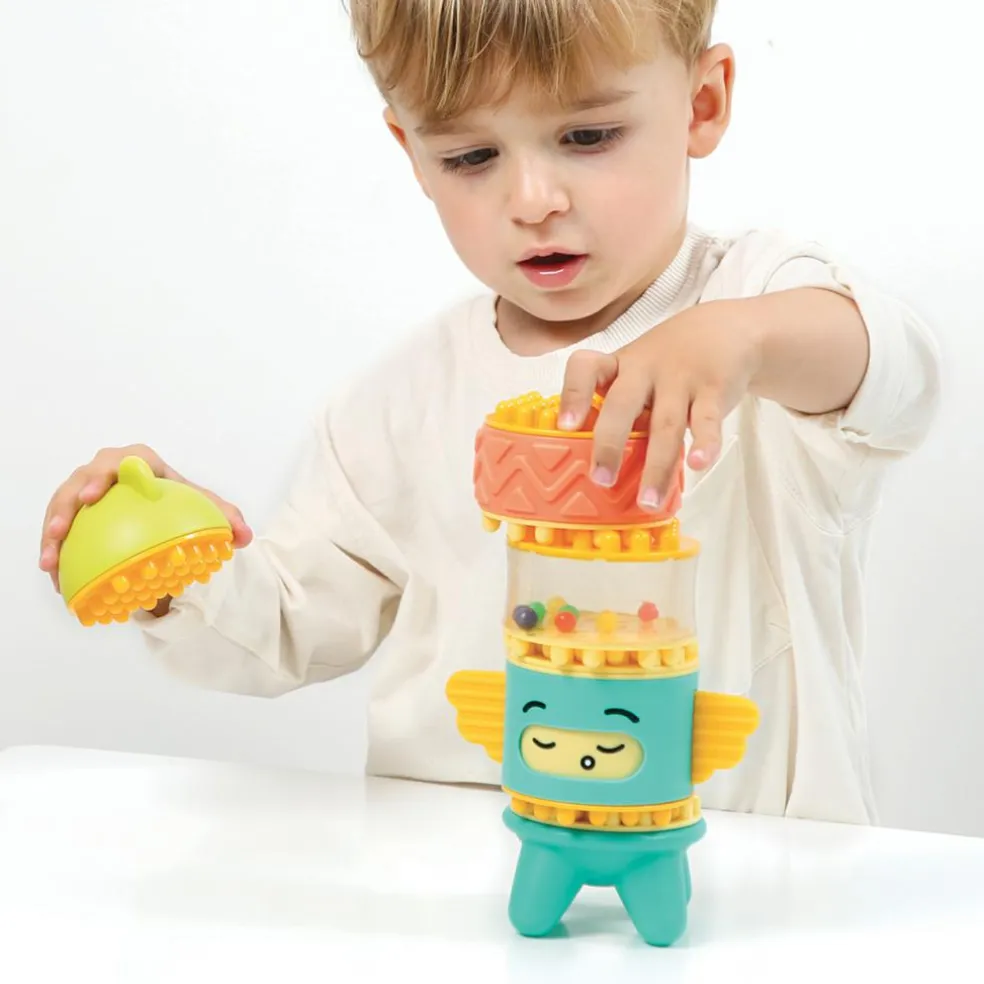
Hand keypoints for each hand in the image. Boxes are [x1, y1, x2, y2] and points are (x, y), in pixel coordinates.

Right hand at [39, 444, 252, 592]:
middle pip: (81, 482)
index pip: (119, 462)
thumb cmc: (178, 499)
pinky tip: (53, 576)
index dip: (103, 475)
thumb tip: (244, 536)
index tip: (94, 497)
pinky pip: (58, 527)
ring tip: (49, 562)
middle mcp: (106, 470)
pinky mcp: (74, 509)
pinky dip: (54, 549)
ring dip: (52, 532)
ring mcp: (86, 488)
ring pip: (62, 505)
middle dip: (67, 505)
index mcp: (138, 461)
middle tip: (62, 532)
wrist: (160, 505)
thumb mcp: (202, 507)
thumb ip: (225, 518)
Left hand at [558, 300, 761, 510]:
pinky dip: (705, 443)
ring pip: (665, 424)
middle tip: (601, 480)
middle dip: (610, 444)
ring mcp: (680, 378)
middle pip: (622, 404)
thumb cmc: (668, 362)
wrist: (728, 329)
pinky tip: (698, 465)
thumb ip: (619, 408)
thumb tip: (596, 465)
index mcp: (618, 365)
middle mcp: (644, 368)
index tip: (566, 426)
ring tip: (648, 501)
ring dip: (657, 465)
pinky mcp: (714, 389)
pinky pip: (707, 420)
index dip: (573, 394)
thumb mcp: (636, 372)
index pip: (586, 367)